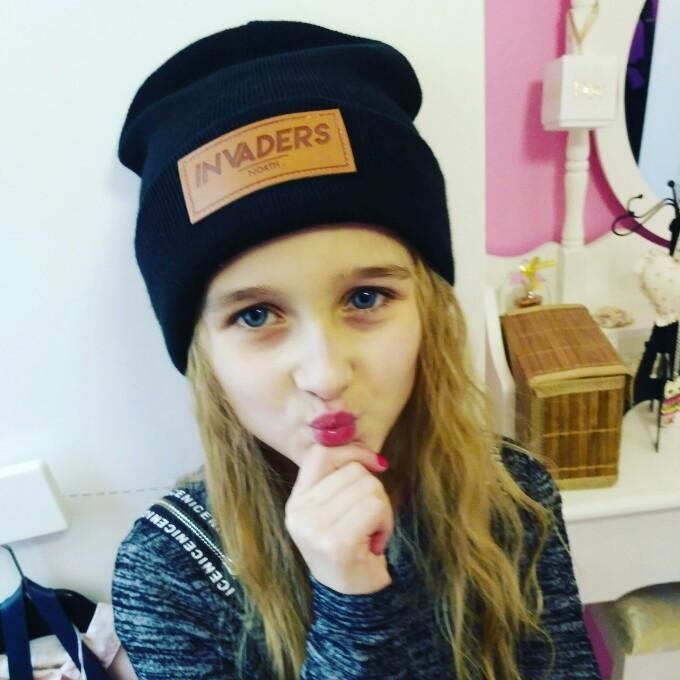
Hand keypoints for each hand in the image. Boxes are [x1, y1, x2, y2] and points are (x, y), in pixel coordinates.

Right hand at [285, 444, 392, 593]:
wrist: (351, 600)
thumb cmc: (349, 549)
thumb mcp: (332, 511)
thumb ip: (340, 480)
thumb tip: (368, 454)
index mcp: (296, 501)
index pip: (320, 455)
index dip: (351, 450)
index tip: (373, 463)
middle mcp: (299, 513)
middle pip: (353, 470)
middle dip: (373, 490)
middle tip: (369, 519)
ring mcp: (315, 528)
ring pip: (369, 487)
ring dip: (382, 509)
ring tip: (371, 531)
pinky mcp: (336, 542)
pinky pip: (376, 507)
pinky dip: (385, 522)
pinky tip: (375, 541)